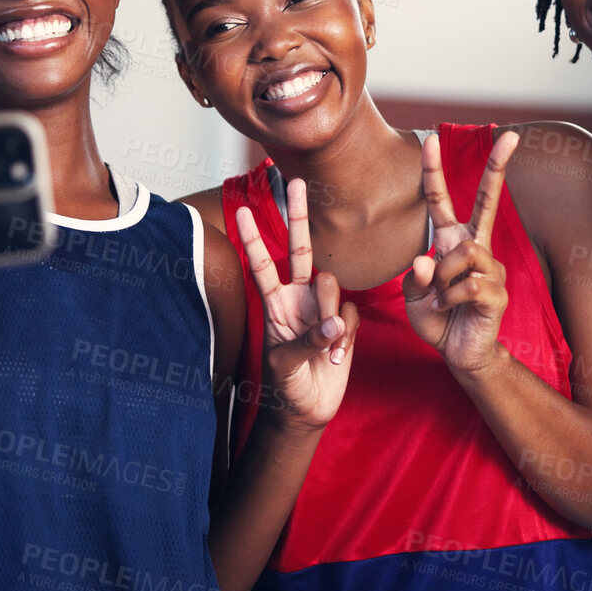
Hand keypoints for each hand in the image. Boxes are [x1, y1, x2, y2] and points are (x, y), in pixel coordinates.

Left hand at [233, 177, 358, 431]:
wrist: (307, 410)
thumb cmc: (285, 387)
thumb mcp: (285, 366)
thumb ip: (309, 341)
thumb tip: (336, 322)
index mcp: (274, 304)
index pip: (262, 264)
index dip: (252, 238)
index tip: (240, 210)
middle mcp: (297, 298)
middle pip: (301, 249)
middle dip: (298, 215)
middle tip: (296, 181)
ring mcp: (321, 308)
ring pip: (331, 284)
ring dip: (329, 313)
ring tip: (326, 345)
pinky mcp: (344, 322)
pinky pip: (352, 312)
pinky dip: (346, 335)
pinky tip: (337, 355)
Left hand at [404, 131, 517, 375]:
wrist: (460, 353)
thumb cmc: (438, 320)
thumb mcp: (414, 298)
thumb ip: (415, 278)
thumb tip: (425, 260)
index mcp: (452, 242)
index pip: (442, 201)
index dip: (435, 171)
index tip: (433, 138)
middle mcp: (476, 248)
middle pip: (487, 203)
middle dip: (497, 168)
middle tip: (512, 135)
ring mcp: (491, 268)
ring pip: (464, 251)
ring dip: (444, 276)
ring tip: (440, 298)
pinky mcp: (497, 291)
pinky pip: (468, 283)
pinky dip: (449, 298)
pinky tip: (448, 309)